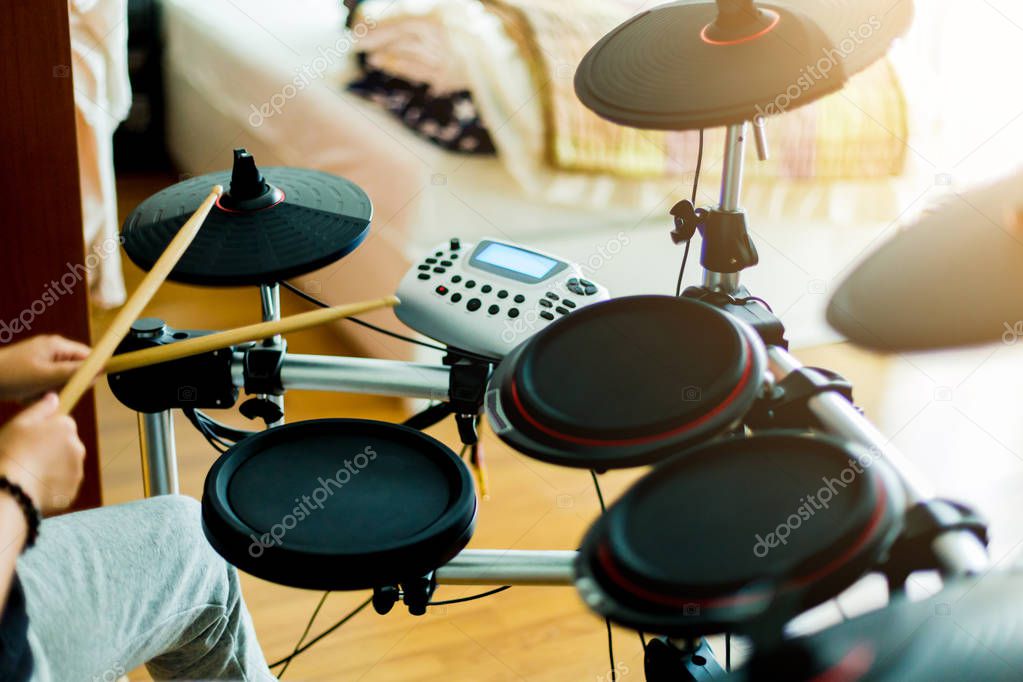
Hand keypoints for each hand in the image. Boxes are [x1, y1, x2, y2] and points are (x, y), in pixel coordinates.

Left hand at [0, 335, 90, 402]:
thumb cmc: (12, 374)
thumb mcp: (47, 375)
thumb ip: (75, 372)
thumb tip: (100, 369)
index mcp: (57, 345)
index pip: (87, 355)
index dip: (91, 370)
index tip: (86, 385)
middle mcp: (51, 349)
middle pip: (73, 369)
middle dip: (64, 384)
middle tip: (49, 391)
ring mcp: (40, 358)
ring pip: (58, 379)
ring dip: (50, 390)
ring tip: (33, 394)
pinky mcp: (31, 369)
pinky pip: (45, 382)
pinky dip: (38, 392)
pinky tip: (25, 395)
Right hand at [0, 394, 84, 513]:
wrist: (11, 490)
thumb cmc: (10, 452)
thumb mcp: (19, 424)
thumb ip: (41, 408)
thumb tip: (55, 397)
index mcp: (66, 427)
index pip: (63, 423)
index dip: (46, 431)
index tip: (30, 439)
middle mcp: (78, 447)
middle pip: (67, 444)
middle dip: (52, 449)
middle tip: (27, 457)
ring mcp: (77, 470)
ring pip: (65, 465)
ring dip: (53, 467)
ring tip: (28, 473)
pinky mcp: (72, 491)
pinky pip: (62, 484)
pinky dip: (52, 485)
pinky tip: (33, 486)